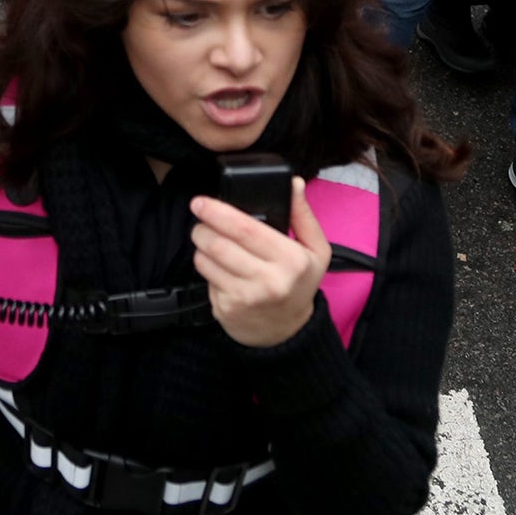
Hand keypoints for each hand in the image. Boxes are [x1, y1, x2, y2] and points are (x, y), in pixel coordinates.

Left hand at [190, 178, 330, 348]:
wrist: (287, 332)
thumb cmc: (299, 283)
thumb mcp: (315, 250)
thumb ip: (303, 214)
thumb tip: (294, 183)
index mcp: (292, 261)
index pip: (246, 229)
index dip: (218, 212)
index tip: (201, 202)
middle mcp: (269, 282)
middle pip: (219, 244)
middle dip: (202, 227)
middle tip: (201, 220)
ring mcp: (245, 298)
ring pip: (205, 260)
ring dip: (200, 246)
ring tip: (209, 241)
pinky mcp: (226, 309)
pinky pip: (205, 279)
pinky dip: (207, 268)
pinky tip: (220, 267)